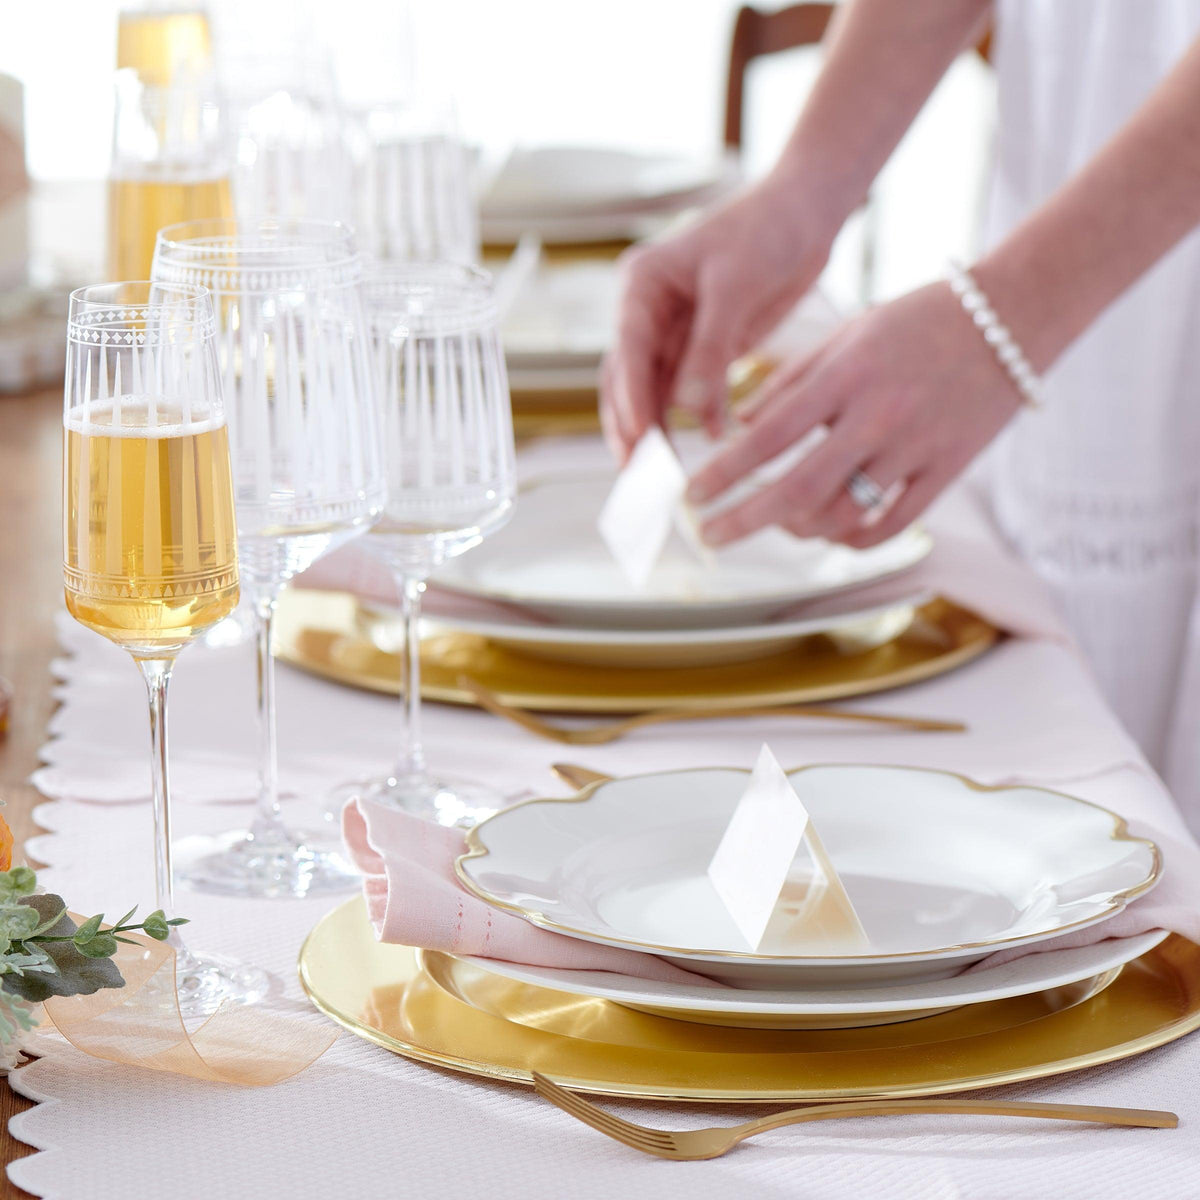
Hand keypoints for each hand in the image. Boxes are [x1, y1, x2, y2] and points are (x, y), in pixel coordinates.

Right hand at [601, 171, 835, 460]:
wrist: (807, 211)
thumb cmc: (768, 229)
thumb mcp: (736, 286)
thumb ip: (710, 349)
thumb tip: (686, 410)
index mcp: (641, 284)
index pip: (627, 351)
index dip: (631, 399)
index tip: (640, 440)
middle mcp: (648, 310)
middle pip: (628, 380)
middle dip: (633, 427)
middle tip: (640, 474)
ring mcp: (674, 331)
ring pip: (655, 392)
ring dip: (661, 430)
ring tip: (667, 472)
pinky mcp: (704, 347)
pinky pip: (691, 391)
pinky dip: (700, 416)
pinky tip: (715, 438)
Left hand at [686, 281, 1023, 548]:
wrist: (1013, 318)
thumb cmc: (918, 320)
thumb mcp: (848, 333)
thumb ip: (792, 380)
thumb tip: (739, 426)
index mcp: (846, 374)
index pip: (767, 436)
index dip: (722, 472)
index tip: (689, 494)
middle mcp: (878, 415)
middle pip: (796, 489)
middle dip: (742, 519)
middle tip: (707, 536)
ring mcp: (915, 448)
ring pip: (841, 516)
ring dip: (795, 530)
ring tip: (772, 523)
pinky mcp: (946, 471)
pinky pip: (890, 526)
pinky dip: (850, 540)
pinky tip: (827, 534)